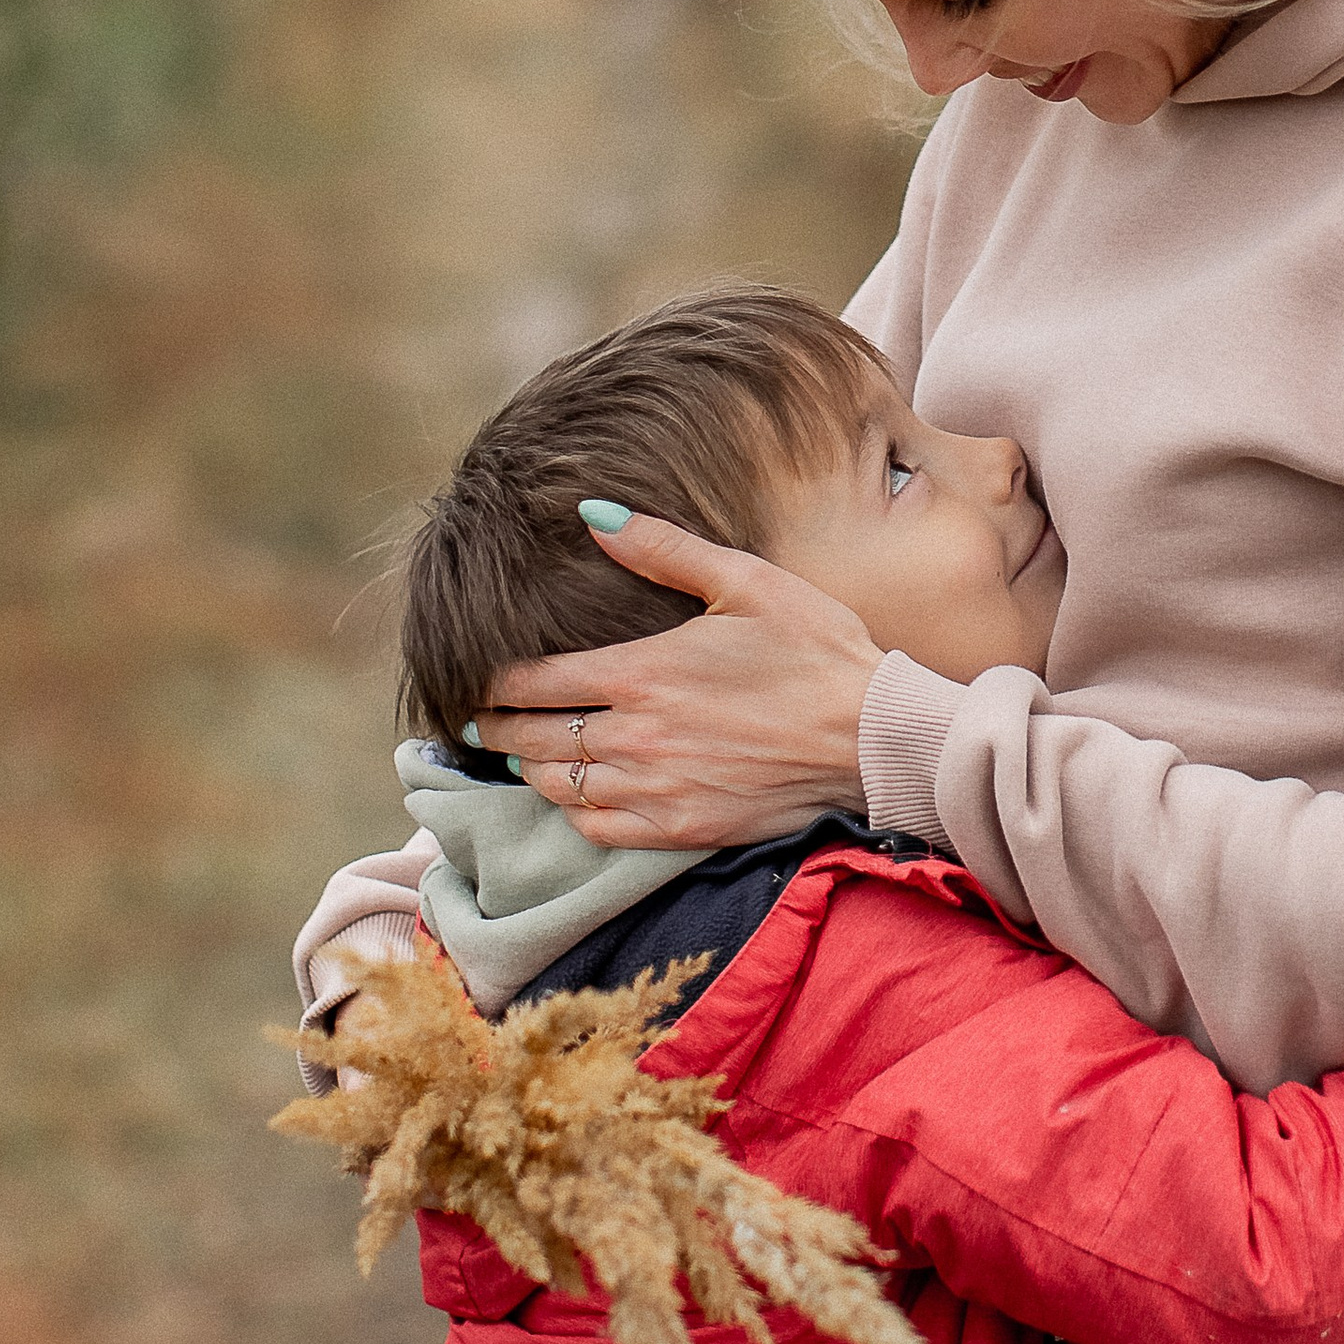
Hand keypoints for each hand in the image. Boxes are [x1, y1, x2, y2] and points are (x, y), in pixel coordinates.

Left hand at [471, 511, 880, 850]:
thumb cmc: (815, 650)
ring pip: (558, 786)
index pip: (534, 681)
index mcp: (642, 672)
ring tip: (516, 756)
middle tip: (474, 723)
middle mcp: (636, 735)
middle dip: (494, 728)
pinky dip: (572, 813)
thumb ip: (662, 549)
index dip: (492, 682)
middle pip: (532, 737)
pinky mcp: (680, 827)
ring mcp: (655, 787)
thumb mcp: (745, 581)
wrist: (870, 736)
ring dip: (527, 770)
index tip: (473, 680)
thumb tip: (592, 513)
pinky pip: (597, 830)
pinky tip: (572, 796)